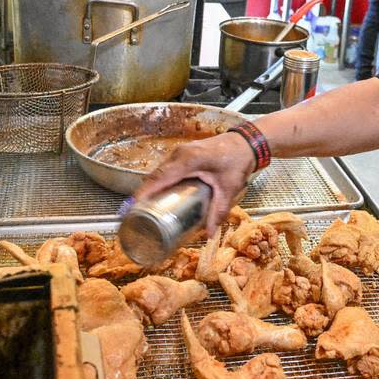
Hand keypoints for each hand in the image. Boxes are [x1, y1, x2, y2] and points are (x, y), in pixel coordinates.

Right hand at [132, 132, 256, 235]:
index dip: (144, 192)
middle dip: (143, 193)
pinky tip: (157, 193)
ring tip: (143, 206)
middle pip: (155, 175)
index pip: (159, 177)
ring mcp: (180, 151)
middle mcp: (180, 153)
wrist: (246, 143)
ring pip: (159, 170)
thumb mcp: (228, 189)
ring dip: (150, 186)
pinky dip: (158, 180)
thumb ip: (218, 211)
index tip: (132, 207)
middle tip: (135, 213)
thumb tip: (209, 234)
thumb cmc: (237, 161)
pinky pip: (165, 168)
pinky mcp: (183, 153)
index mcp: (188, 160)